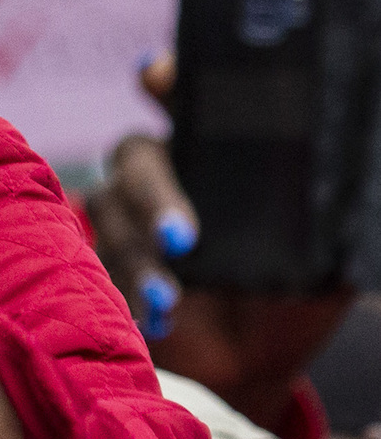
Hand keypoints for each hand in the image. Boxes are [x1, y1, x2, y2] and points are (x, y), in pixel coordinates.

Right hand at [87, 53, 351, 428]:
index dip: (167, 79)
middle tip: (182, 238)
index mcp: (219, 155)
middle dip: (154, 193)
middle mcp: (169, 171)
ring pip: (108, 206)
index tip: (156, 76)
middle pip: (137, 154)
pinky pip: (95, 256)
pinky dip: (123, 285)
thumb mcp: (323, 255)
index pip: (188, 98)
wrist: (254, 363)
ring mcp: (131, 215)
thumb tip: (343, 178)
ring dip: (136, 252)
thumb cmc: (294, 297)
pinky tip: (154, 315)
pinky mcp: (107, 256)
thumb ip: (324, 216)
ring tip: (168, 299)